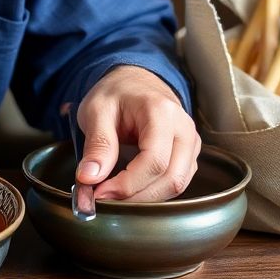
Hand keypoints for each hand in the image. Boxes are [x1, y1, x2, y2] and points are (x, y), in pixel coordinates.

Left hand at [75, 65, 200, 202]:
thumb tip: (89, 178)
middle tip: (103, 197)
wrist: (133, 81)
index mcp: (162, 112)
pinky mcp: (189, 155)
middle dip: (136, 195)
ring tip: (113, 192)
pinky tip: (129, 188)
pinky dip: (153, 191)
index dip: (127, 185)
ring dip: (145, 197)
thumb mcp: (96, 110)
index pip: (154, 161)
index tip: (99, 193)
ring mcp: (191, 142)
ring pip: (177, 185)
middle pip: (171, 179)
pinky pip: (177, 182)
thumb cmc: (115, 93)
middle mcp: (184, 128)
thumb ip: (97, 144)